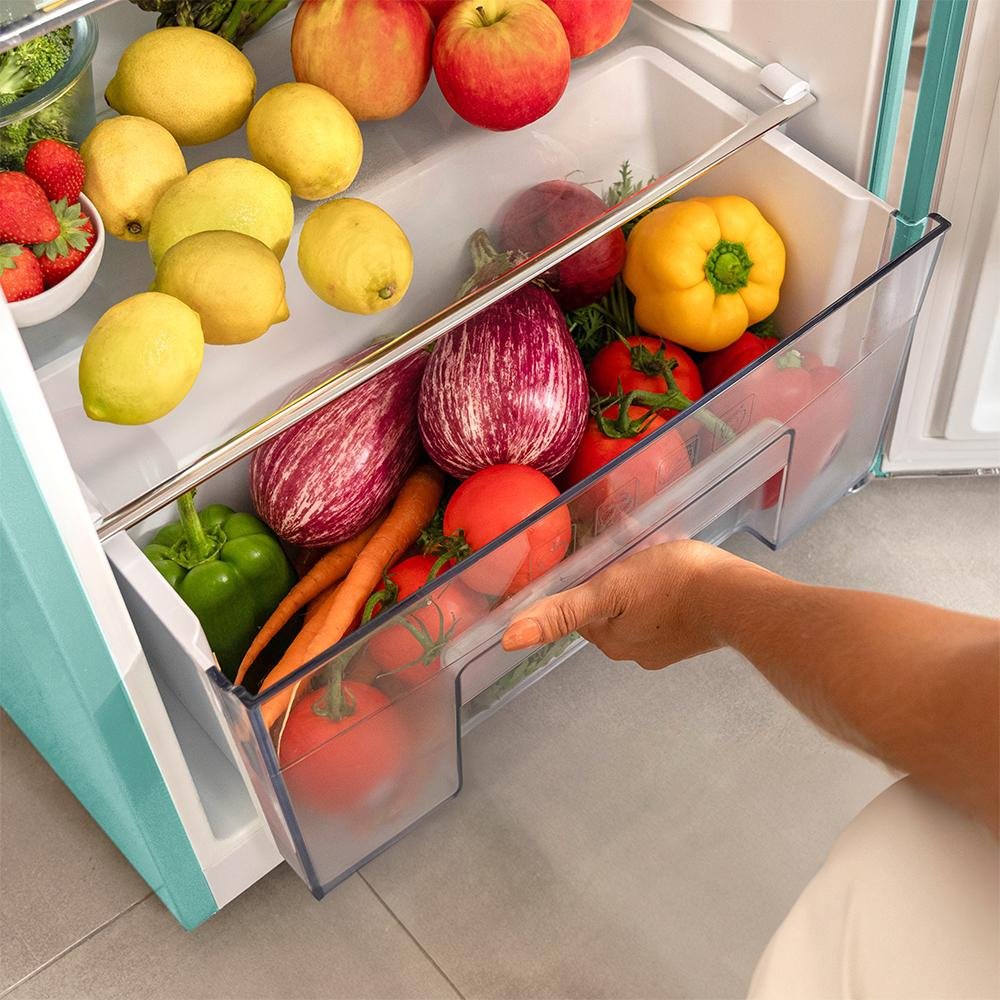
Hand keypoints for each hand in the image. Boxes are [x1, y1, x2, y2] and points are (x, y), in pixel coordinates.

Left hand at [502, 539, 752, 669]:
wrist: (737, 597)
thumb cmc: (670, 586)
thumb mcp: (608, 588)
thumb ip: (561, 610)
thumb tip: (508, 640)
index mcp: (611, 641)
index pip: (580, 614)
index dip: (582, 588)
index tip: (593, 565)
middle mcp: (635, 651)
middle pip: (607, 614)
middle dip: (610, 590)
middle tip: (622, 559)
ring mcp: (667, 645)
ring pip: (638, 613)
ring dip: (638, 592)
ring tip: (650, 564)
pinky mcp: (694, 635)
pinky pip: (667, 612)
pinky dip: (665, 596)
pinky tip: (675, 577)